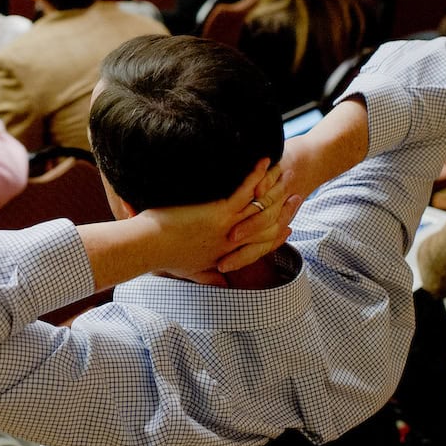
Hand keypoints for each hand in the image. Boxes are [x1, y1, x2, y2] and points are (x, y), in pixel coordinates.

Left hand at [138, 159, 298, 275]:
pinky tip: (264, 160)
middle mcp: (235, 240)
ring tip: (284, 171)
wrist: (148, 249)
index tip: (288, 226)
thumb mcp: (192, 272)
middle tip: (298, 195)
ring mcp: (230, 225)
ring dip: (274, 186)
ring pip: (261, 204)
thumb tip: (219, 284)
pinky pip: (245, 190)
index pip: (262, 244)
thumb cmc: (164, 258)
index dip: (277, 236)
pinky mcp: (221, 212)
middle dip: (285, 210)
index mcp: (229, 253)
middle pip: (268, 223)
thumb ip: (208, 278)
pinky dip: (256, 174)